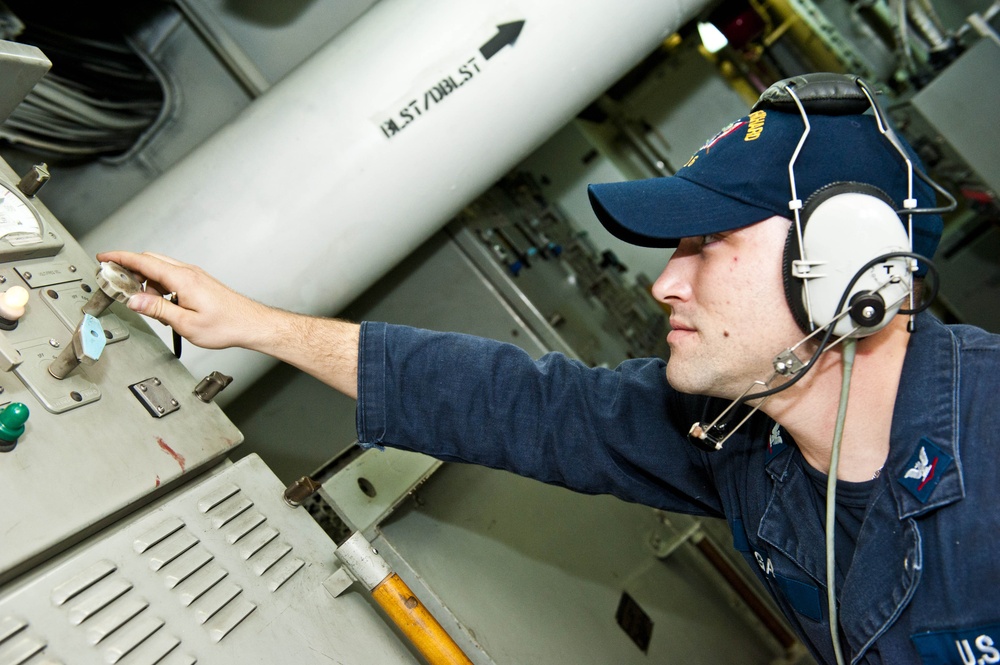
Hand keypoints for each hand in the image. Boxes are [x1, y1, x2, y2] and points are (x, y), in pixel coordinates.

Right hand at [96, 250, 269, 350]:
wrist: (250, 324)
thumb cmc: (226, 325)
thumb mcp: (186, 323)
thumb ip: (158, 309)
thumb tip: (134, 299)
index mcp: (182, 279)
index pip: (143, 262)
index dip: (120, 258)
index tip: (103, 258)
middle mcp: (188, 272)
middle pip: (150, 261)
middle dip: (130, 270)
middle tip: (119, 285)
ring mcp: (194, 276)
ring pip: (161, 270)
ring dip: (148, 284)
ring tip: (151, 307)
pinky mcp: (198, 282)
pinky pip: (172, 278)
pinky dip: (161, 287)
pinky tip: (166, 306)